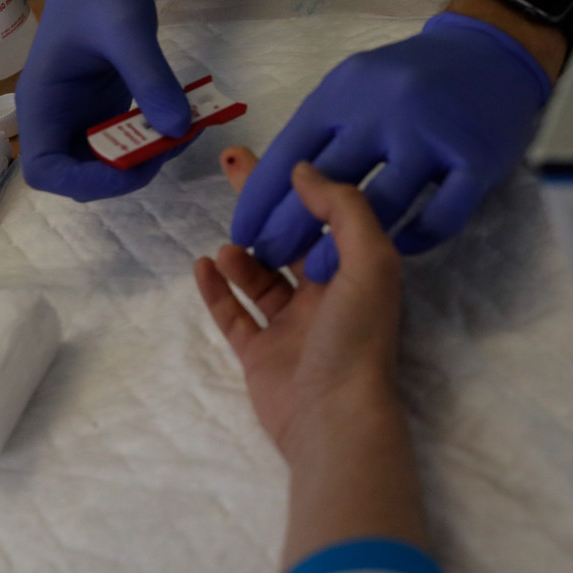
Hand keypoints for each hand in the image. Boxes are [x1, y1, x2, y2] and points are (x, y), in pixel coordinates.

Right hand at [16, 0, 192, 200]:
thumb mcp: (126, 30)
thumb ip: (150, 79)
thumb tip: (178, 129)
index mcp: (40, 104)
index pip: (45, 171)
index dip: (84, 184)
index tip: (130, 169)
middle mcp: (57, 118)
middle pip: (79, 176)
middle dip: (125, 173)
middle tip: (169, 144)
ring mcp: (83, 116)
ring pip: (109, 163)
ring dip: (148, 158)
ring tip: (185, 129)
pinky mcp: (107, 109)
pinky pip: (130, 140)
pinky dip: (157, 138)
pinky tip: (186, 119)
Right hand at [195, 147, 402, 458]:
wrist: (333, 419)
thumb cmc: (357, 337)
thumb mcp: (369, 261)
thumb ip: (343, 209)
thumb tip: (303, 169)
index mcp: (358, 273)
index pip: (329, 216)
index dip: (302, 184)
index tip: (275, 154)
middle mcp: (328, 296)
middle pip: (292, 239)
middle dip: (264, 206)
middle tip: (231, 167)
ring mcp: (293, 327)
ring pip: (262, 279)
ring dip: (243, 255)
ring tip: (229, 242)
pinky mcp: (261, 355)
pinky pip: (235, 315)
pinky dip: (218, 290)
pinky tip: (203, 266)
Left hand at [230, 12, 550, 281]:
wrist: (494, 48)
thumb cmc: (414, 74)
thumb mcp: (358, 83)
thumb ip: (326, 127)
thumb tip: (289, 178)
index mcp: (347, 91)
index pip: (291, 152)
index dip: (261, 198)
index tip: (241, 233)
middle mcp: (386, 111)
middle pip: (328, 183)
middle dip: (290, 229)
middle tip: (269, 260)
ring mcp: (433, 136)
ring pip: (382, 205)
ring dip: (347, 246)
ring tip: (317, 273)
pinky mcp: (477, 160)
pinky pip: (441, 216)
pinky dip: (418, 237)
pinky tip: (399, 247)